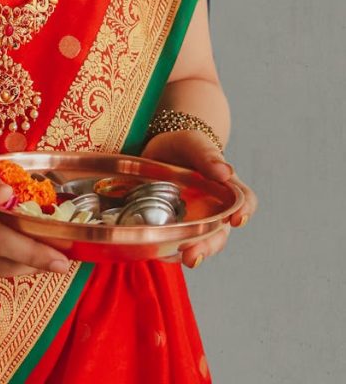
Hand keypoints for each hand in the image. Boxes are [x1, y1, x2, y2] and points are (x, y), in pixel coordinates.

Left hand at [139, 129, 257, 268]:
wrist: (156, 153)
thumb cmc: (181, 147)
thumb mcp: (191, 143)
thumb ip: (206, 155)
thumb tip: (226, 172)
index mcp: (225, 187)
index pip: (244, 201)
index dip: (245, 211)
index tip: (237, 219)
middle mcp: (214, 210)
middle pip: (219, 233)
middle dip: (209, 246)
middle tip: (195, 255)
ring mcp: (194, 222)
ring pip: (199, 244)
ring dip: (192, 254)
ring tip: (182, 258)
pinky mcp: (174, 229)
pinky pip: (175, 246)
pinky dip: (169, 252)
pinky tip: (160, 251)